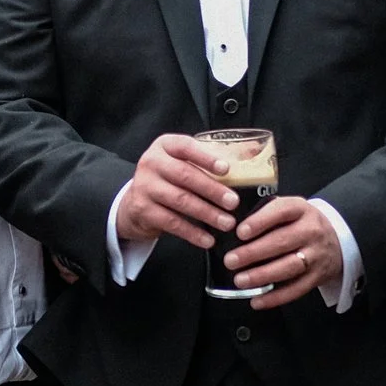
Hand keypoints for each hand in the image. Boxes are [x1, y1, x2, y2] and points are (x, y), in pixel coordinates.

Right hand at [112, 134, 236, 249]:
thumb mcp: (180, 161)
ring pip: (180, 200)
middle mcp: (151, 162)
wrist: (135, 201)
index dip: (206, 158)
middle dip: (212, 190)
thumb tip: (249, 156)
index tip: (226, 169)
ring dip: (207, 213)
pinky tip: (208, 239)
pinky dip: (192, 233)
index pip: (186, 147)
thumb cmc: (168, 178)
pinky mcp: (142, 209)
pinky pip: (172, 222)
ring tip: (227, 223)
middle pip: (185, 175)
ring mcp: (144, 186)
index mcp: (165, 145)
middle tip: (233, 202)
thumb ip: (206, 159)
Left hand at [225, 197, 343, 308]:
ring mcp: (316, 255)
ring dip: (262, 275)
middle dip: (253, 252)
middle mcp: (311, 231)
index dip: (260, 221)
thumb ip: (267, 214)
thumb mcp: (291, 210)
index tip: (240, 232)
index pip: (281, 211)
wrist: (338, 239)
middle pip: (282, 241)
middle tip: (231, 260)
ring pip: (289, 267)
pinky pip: (296, 289)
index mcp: (301, 210)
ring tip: (240, 280)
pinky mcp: (317, 277)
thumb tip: (233, 226)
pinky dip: (276, 297)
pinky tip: (257, 300)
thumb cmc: (302, 223)